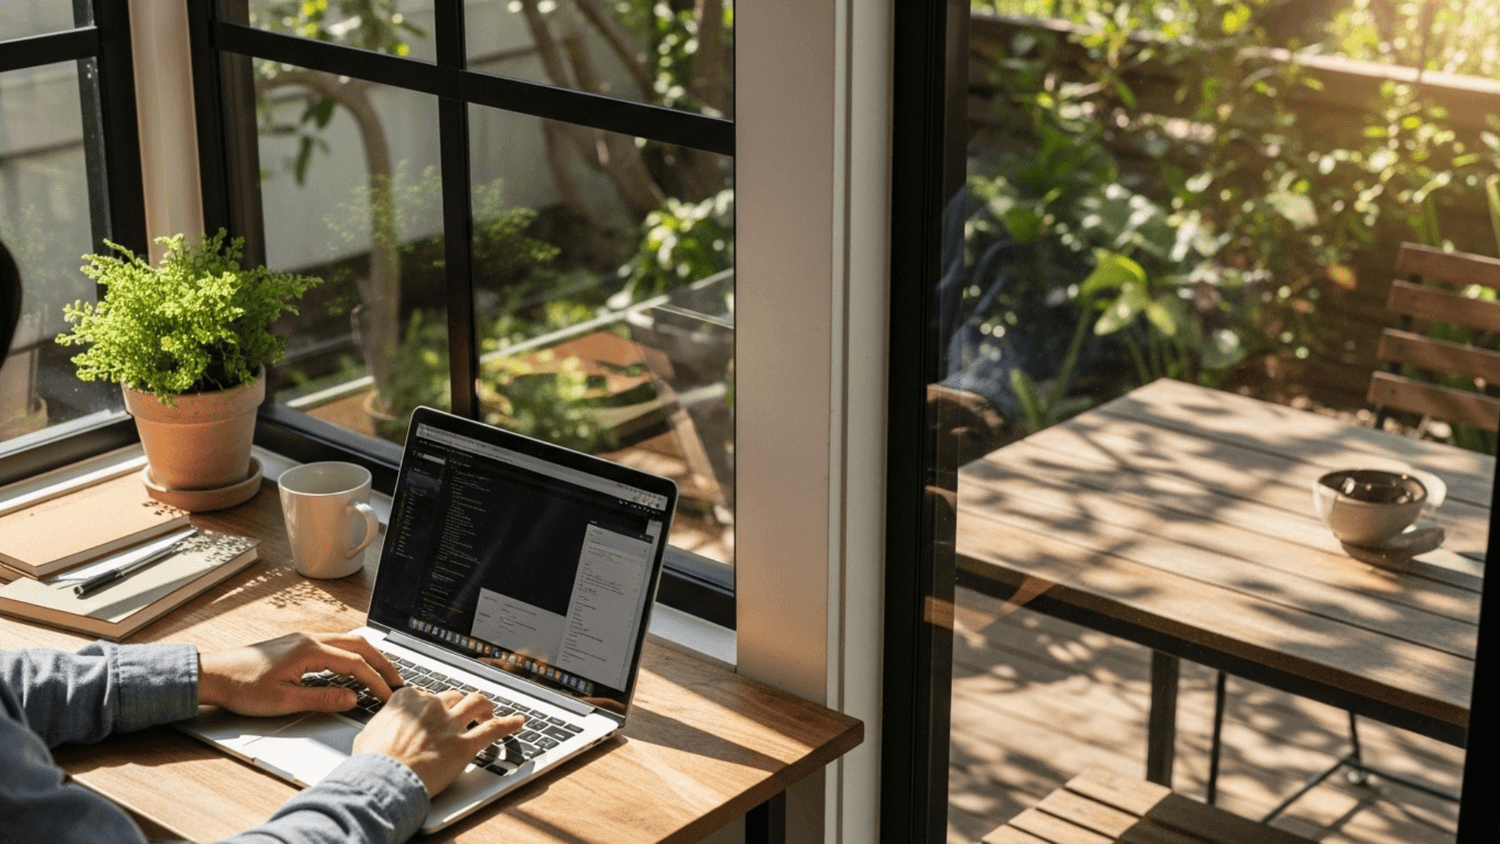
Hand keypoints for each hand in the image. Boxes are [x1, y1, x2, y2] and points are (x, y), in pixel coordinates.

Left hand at [198, 632, 403, 715]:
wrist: (214, 674)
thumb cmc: (243, 687)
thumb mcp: (284, 700)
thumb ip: (322, 698)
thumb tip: (352, 698)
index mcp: (310, 651)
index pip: (355, 664)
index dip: (375, 681)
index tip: (389, 696)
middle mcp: (310, 639)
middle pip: (358, 645)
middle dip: (382, 663)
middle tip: (398, 680)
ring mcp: (304, 639)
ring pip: (348, 642)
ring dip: (369, 656)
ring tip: (383, 673)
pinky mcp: (298, 645)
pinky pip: (336, 644)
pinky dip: (353, 655)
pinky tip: (355, 667)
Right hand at [353, 687, 524, 795]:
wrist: (384, 779)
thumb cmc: (372, 761)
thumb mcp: (369, 733)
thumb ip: (383, 723)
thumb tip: (382, 727)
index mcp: (408, 699)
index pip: (425, 694)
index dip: (430, 704)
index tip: (431, 711)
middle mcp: (432, 706)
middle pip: (453, 696)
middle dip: (458, 704)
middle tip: (461, 714)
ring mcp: (451, 724)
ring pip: (477, 703)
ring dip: (485, 706)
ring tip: (488, 711)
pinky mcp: (465, 745)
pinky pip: (493, 729)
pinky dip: (509, 724)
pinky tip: (519, 722)